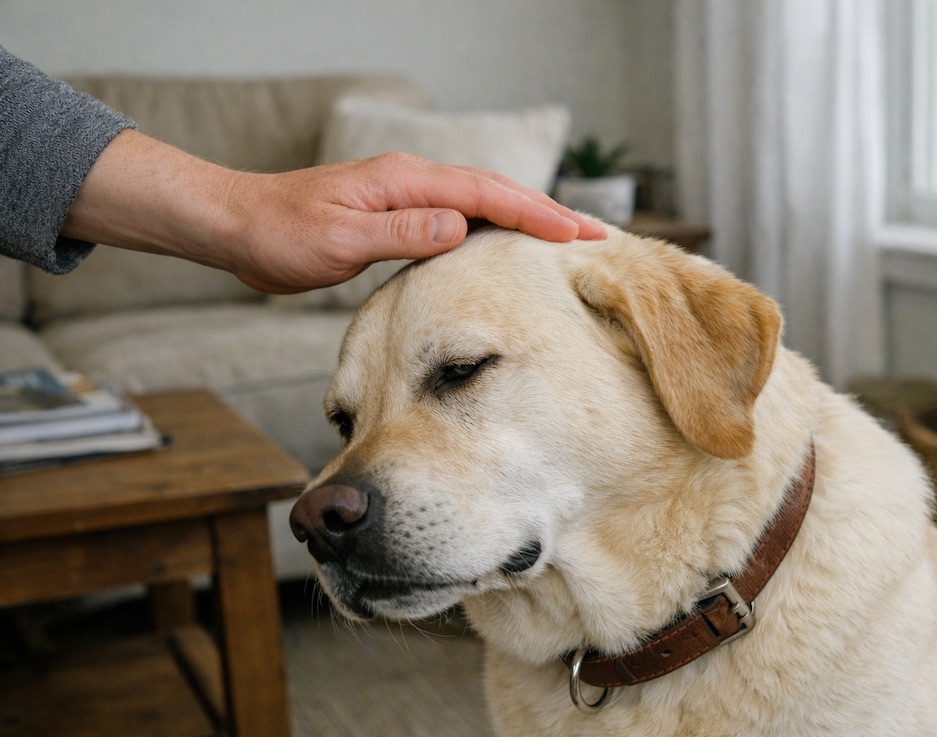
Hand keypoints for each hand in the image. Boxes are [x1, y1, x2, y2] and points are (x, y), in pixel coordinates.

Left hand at [63, 130, 606, 292]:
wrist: (238, 225)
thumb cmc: (280, 234)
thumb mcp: (339, 241)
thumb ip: (401, 234)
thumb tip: (460, 227)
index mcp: (406, 183)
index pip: (486, 195)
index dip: (536, 214)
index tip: (578, 233)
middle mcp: (413, 183)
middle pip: (496, 192)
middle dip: (548, 214)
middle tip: (595, 236)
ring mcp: (406, 198)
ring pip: (481, 204)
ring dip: (526, 220)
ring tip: (568, 240)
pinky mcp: (397, 217)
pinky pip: (459, 220)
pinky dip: (493, 230)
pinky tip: (507, 249)